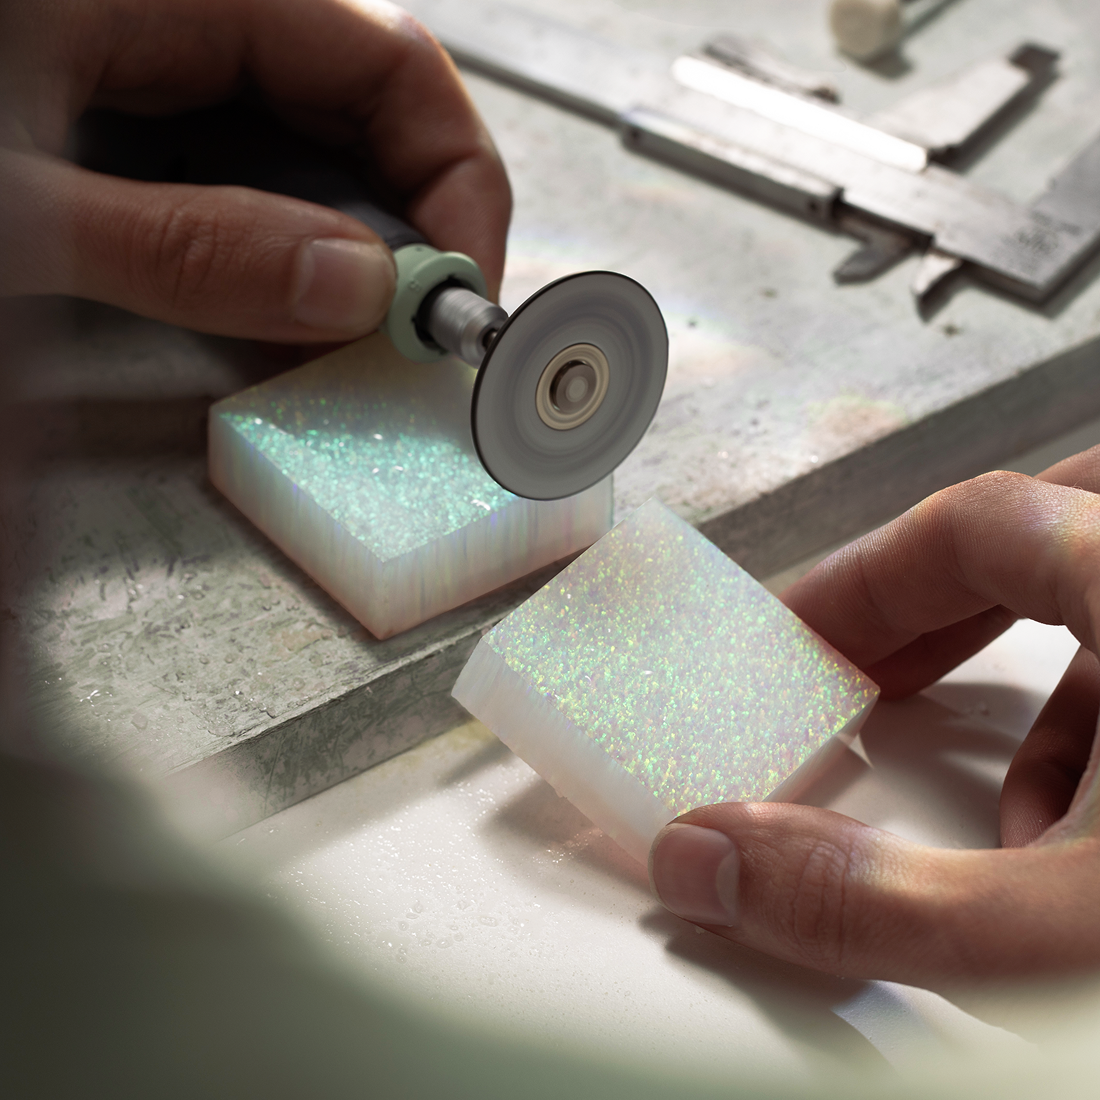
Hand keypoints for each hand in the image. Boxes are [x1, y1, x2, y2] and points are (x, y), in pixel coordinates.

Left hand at [0, 0, 509, 340]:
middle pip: (363, 111)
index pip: (393, 62)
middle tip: (402, 335)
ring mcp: (161, 68)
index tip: (459, 291)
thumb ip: (193, 246)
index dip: (453, 181)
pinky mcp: (133, 117)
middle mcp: (184, 14)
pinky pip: (243, 180)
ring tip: (332, 344)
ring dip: (336, 256)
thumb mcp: (17, 198)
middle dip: (404, 229)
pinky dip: (267, 255)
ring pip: (306, 155)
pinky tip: (260, 314)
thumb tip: (350, 291)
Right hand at [649, 446, 1099, 986]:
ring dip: (1022, 672)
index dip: (861, 580)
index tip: (793, 639)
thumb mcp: (1064, 927)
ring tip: (983, 783)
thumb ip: (875, 898)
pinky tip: (1068, 833)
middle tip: (861, 665)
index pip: (970, 520)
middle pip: (1035, 526)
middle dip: (929, 601)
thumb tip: (715, 861)